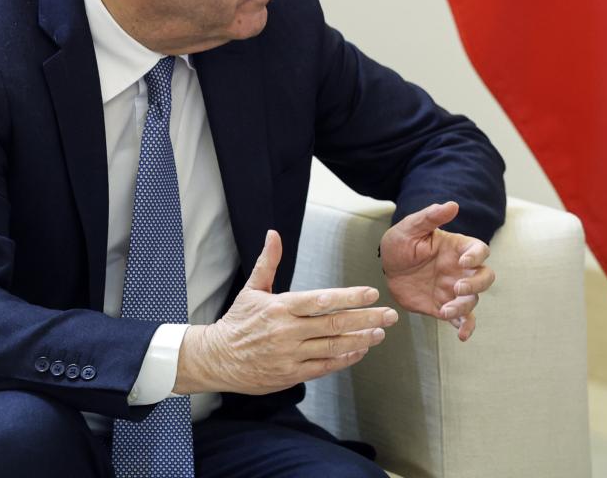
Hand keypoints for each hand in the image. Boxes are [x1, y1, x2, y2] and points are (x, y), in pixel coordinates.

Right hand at [175, 229, 397, 395]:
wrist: (216, 359)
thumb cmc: (238, 322)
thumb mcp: (252, 289)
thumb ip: (269, 262)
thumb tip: (273, 234)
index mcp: (280, 307)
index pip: (321, 300)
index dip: (348, 297)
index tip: (371, 293)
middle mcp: (287, 331)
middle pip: (334, 324)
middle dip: (366, 319)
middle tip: (390, 315)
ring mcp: (290, 355)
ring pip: (332, 347)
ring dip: (360, 339)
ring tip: (379, 333)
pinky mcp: (291, 374)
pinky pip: (324, 366)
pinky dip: (344, 358)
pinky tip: (359, 350)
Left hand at [380, 201, 495, 341]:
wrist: (387, 269)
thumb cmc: (400, 243)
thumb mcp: (411, 227)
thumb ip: (430, 217)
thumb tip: (452, 205)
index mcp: (457, 248)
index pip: (479, 250)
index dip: (476, 256)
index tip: (462, 261)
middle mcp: (460, 270)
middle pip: (485, 277)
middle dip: (476, 285)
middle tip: (457, 289)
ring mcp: (454, 290)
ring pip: (473, 301)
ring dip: (464, 307)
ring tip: (445, 310)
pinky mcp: (444, 307)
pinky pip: (462, 320)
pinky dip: (466, 328)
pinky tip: (461, 336)